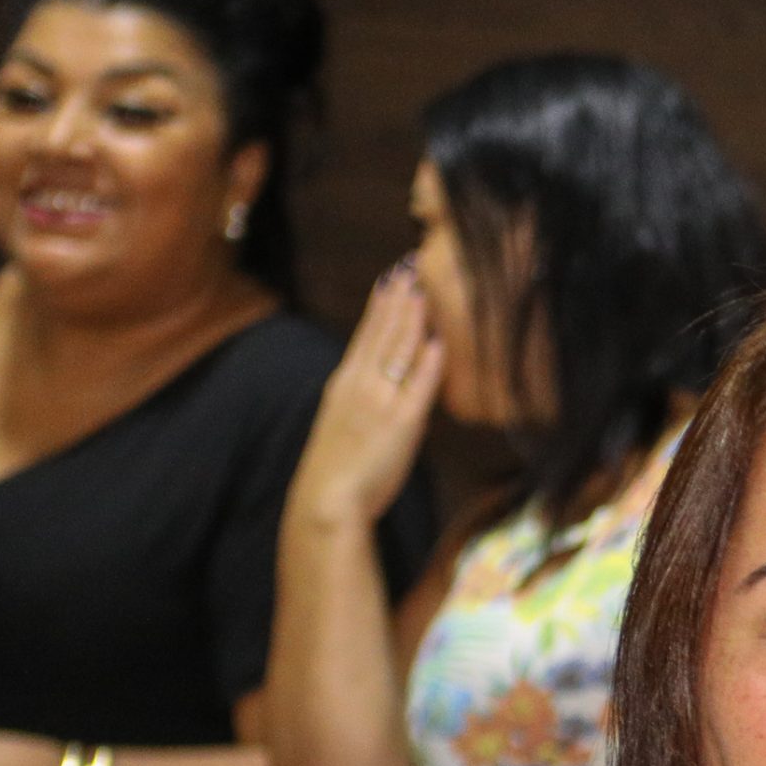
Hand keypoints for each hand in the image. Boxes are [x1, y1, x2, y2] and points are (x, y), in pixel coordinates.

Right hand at [287, 263, 444, 532]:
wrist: (326, 500)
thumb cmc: (335, 472)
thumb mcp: (341, 425)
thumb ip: (361, 402)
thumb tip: (381, 387)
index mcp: (344, 383)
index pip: (365, 335)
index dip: (380, 305)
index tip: (391, 279)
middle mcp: (361, 384)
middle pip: (382, 332)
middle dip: (398, 297)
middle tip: (411, 265)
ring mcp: (381, 400)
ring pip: (399, 349)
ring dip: (413, 317)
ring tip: (425, 288)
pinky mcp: (402, 423)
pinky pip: (419, 385)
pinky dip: (429, 360)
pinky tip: (439, 339)